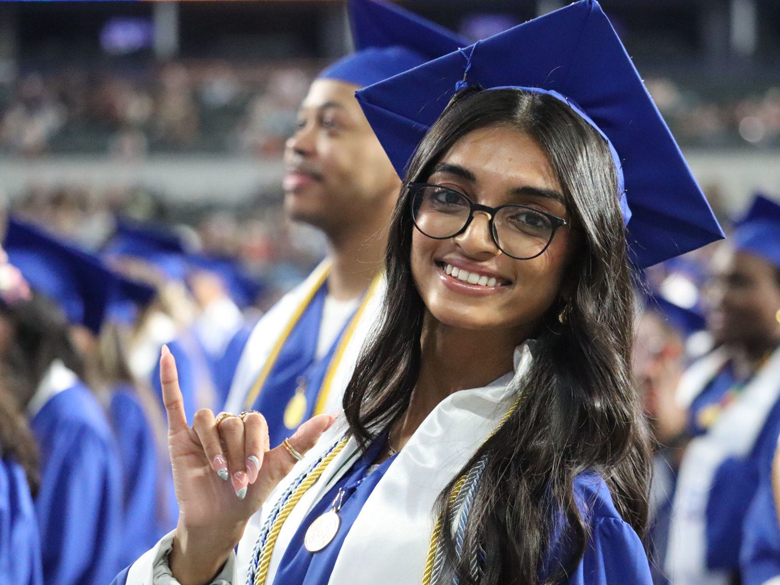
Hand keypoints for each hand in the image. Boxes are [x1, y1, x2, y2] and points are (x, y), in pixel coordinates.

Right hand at [159, 345, 332, 584]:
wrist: (220, 518)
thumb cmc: (251, 494)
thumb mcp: (280, 467)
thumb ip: (304, 440)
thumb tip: (333, 416)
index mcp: (250, 427)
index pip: (253, 420)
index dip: (255, 446)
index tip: (254, 474)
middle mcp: (227, 424)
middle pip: (232, 422)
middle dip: (236, 454)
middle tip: (237, 481)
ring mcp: (203, 429)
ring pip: (208, 419)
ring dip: (215, 446)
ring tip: (219, 472)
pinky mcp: (179, 436)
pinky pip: (173, 401)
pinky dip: (169, 377)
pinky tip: (166, 353)